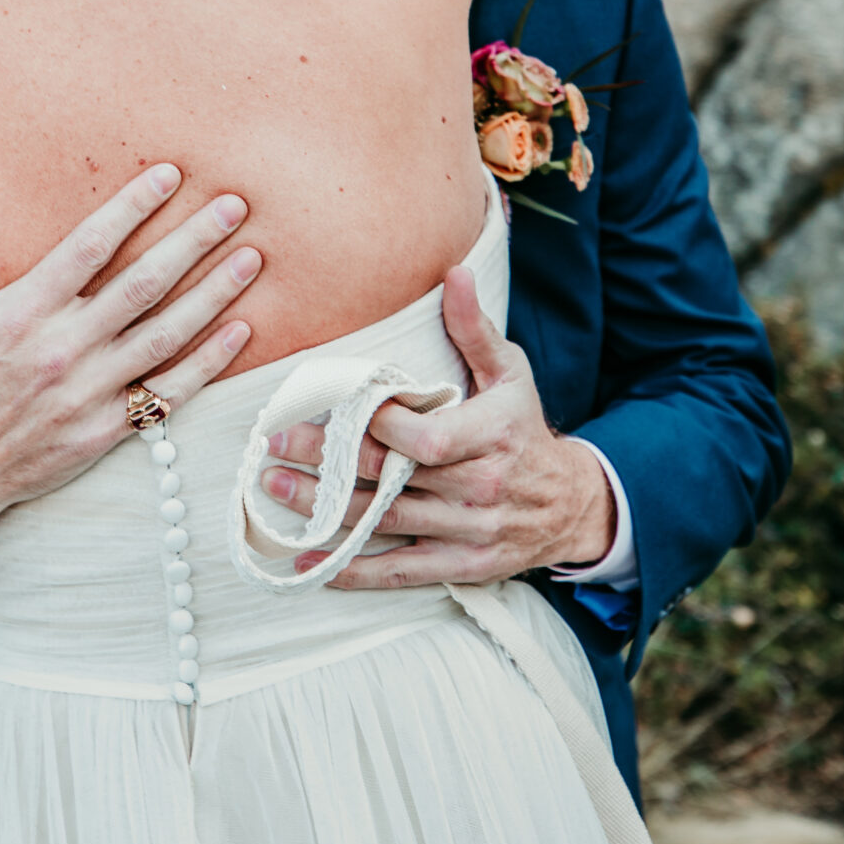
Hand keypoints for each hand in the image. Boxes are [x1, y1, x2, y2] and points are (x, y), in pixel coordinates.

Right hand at [0, 165, 260, 556]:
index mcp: (20, 312)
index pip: (89, 246)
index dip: (132, 206)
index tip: (170, 174)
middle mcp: (61, 349)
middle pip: (144, 284)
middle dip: (193, 240)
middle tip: (235, 205)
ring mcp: (88, 393)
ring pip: (166, 334)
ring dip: (214, 293)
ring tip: (251, 257)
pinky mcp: (103, 430)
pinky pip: (167, 391)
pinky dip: (208, 362)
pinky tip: (240, 330)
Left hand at [261, 266, 613, 588]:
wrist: (569, 505)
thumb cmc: (524, 427)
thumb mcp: (511, 373)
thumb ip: (474, 328)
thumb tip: (453, 272)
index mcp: (492, 436)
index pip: (424, 437)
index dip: (378, 425)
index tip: (334, 404)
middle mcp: (480, 488)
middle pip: (393, 478)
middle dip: (330, 460)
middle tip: (276, 441)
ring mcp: (470, 532)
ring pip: (386, 522)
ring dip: (325, 509)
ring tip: (274, 488)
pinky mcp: (461, 565)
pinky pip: (400, 572)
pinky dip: (352, 571)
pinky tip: (309, 561)